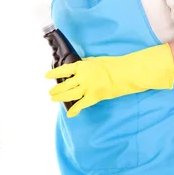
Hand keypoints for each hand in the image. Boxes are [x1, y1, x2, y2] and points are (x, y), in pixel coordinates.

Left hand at [45, 44, 173, 116]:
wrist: (126, 73)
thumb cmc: (112, 65)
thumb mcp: (95, 60)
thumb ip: (85, 65)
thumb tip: (77, 67)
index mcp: (82, 66)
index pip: (64, 70)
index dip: (54, 73)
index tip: (47, 76)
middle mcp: (82, 77)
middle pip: (65, 85)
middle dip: (57, 89)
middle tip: (50, 92)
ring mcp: (88, 88)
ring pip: (70, 94)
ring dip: (61, 97)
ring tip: (54, 99)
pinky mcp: (95, 97)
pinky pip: (82, 105)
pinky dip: (75, 110)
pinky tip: (70, 113)